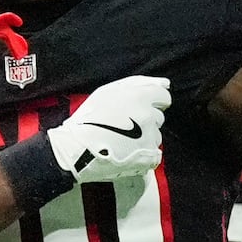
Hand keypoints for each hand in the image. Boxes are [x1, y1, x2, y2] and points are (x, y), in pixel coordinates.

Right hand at [48, 75, 170, 183]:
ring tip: (122, 141)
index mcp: (140, 97)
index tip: (138, 109)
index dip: (152, 103)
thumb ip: (139, 83)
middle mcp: (148, 116)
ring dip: (144, 138)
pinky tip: (126, 153)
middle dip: (146, 120)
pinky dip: (143, 155)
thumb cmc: (89, 118)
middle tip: (124, 126)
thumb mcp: (108, 91)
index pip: (163, 97)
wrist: (76, 149)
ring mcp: (150, 138)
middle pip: (158, 117)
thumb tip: (166, 84)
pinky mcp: (148, 157)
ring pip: (155, 136)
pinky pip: (154, 155)